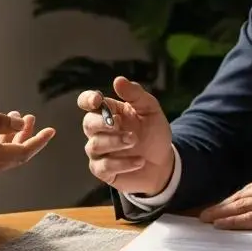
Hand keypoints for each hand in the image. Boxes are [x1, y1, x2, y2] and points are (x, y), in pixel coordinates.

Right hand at [77, 77, 173, 195]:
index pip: (87, 102)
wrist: (164, 163)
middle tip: (120, 125)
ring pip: (94, 145)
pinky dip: (122, 163)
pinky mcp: (103, 170)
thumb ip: (135, 95)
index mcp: (108, 112)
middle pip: (88, 123)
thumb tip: (118, 80)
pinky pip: (103, 166)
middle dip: (103, 124)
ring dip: (114, 142)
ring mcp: (99, 151)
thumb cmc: (154, 133)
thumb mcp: (151, 110)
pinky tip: (139, 161)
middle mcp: (99, 131)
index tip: (97, 101)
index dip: (87, 100)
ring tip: (134, 141)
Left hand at [199, 169, 251, 233]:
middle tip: (205, 213)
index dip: (233, 199)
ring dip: (222, 213)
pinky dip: (235, 220)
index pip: (250, 189)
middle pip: (242, 196)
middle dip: (222, 205)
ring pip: (243, 206)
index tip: (221, 206)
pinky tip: (222, 224)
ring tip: (207, 219)